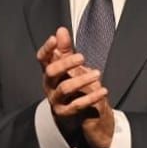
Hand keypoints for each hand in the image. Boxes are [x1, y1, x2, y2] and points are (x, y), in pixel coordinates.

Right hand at [37, 27, 113, 147]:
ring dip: (81, 80)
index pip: (42, 59)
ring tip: (97, 74)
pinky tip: (103, 90)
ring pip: (64, 88)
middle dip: (66, 63)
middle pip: (51, 72)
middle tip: (82, 57)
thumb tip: (61, 30)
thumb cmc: (74, 88)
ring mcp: (56, 100)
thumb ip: (65, 50)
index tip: (54, 39)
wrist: (77, 117)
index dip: (47, 49)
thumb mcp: (70, 68)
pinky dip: (91, 97)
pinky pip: (77, 105)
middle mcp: (49, 86)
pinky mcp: (65, 113)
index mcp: (49, 73)